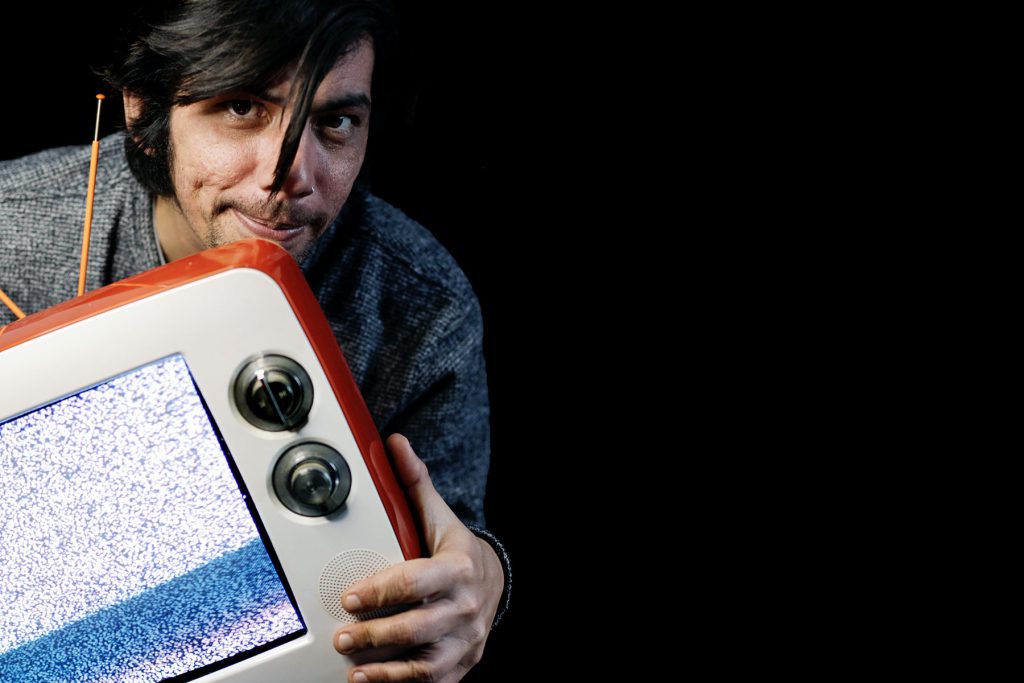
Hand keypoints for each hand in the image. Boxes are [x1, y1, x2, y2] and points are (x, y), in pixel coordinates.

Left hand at [334, 434, 503, 681]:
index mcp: (458, 569)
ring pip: (425, 662)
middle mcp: (465, 607)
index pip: (417, 582)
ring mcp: (465, 640)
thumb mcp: (438, 515)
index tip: (352, 597)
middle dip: (377, 634)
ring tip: (353, 667)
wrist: (493, 582)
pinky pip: (431, 681)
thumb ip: (413, 483)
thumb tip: (393, 445)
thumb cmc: (455, 549)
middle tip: (343, 636)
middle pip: (418, 626)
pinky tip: (372, 682)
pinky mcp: (461, 664)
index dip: (382, 591)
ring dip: (386, 669)